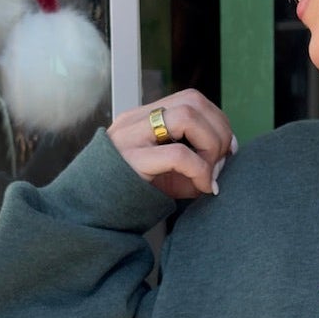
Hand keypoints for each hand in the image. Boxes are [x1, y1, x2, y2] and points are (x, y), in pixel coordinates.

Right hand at [107, 90, 236, 201]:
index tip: (226, 151)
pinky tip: (202, 187)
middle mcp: (135, 121)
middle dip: (219, 131)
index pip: (191, 99)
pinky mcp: (131, 161)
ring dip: (210, 145)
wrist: (91, 218)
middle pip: (193, 101)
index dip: (218, 121)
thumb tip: (224, 164)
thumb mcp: (167, 177)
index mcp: (143, 119)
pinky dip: (200, 169)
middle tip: (220, 164)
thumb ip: (194, 165)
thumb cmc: (131, 198)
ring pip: (186, 117)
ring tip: (209, 174)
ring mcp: (131, 137)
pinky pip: (178, 154)